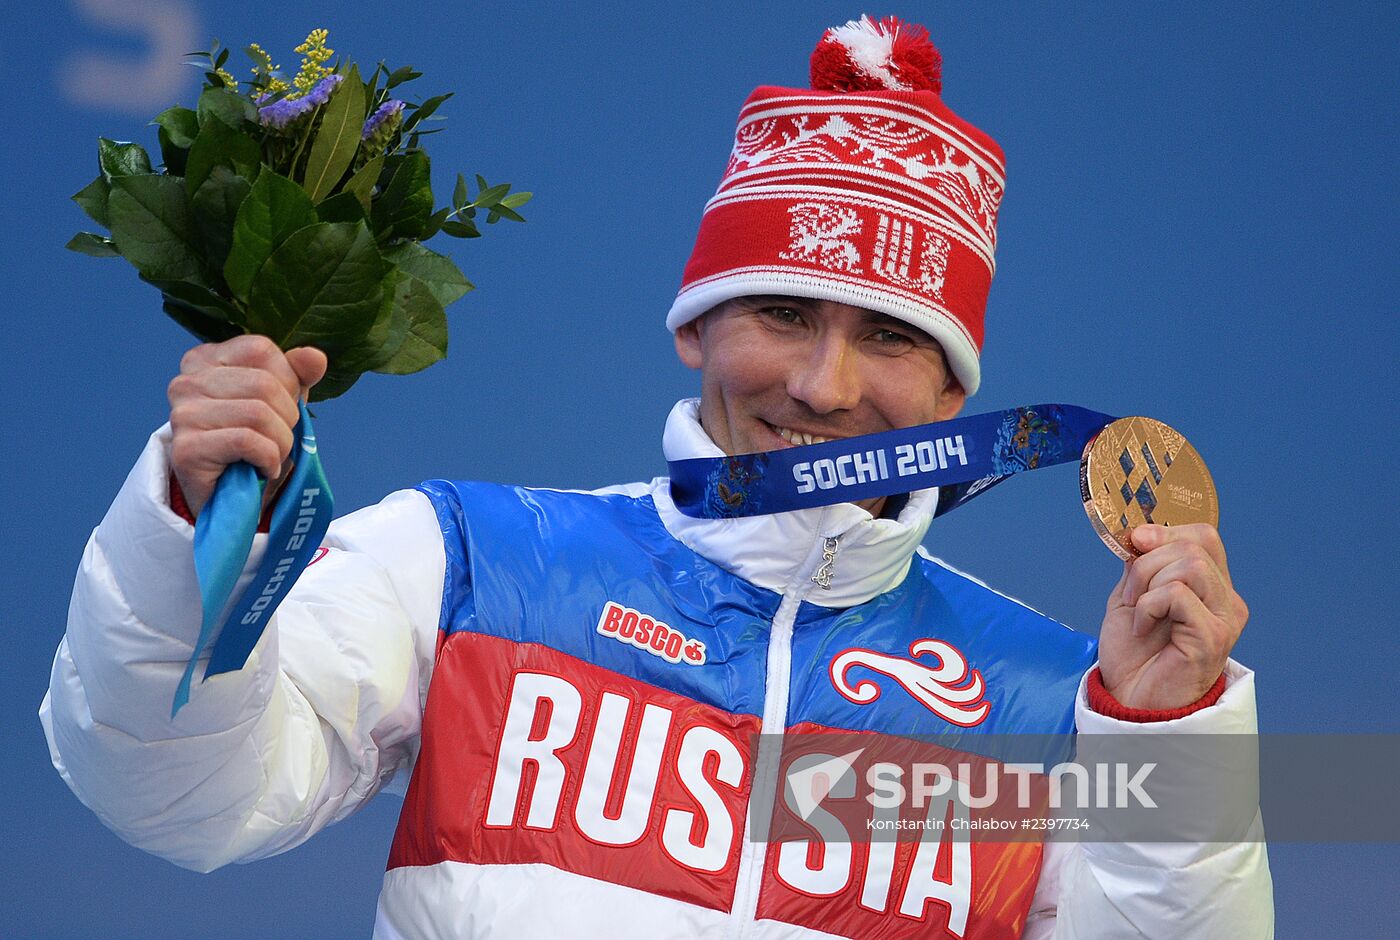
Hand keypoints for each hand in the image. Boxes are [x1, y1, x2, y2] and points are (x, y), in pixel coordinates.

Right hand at [168, 335, 327, 516]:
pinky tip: (261, 469)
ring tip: (271, 457)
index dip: (288, 381)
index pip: (262, 350)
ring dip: (280, 443)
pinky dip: (268, 459)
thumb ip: (299, 376)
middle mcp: (187, 381)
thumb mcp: (283, 403)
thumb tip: (315, 356)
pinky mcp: (185, 448)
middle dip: (288, 418)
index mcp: (206, 359)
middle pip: (264, 384)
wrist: (230, 499)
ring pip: (258, 413)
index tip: (282, 409)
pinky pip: (247, 441)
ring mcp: (182, 414)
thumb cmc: (256, 444)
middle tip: (278, 440)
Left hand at [1097, 524, 1247, 710]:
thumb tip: (1143, 533)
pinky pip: (1178, 595)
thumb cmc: (1134, 655)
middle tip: (1131, 594)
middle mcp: (1226, 601)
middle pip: (1195, 545)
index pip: (1204, 537)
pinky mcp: (1213, 637)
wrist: (1129, 698)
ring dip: (1148, 582)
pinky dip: (1149, 605)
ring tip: (1138, 612)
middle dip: (1149, 561)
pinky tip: (1143, 628)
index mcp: (1210, 587)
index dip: (1166, 532)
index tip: (1136, 544)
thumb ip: (1141, 566)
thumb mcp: (1131, 597)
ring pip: (1190, 565)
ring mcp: (1224, 619)